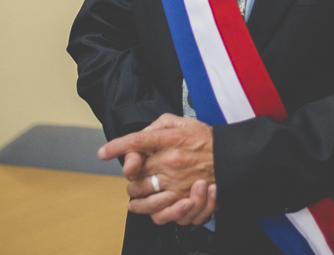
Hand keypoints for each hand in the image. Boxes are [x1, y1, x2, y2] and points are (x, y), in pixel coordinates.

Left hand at [99, 114, 216, 224]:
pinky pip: (158, 210)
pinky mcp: (184, 198)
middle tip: (132, 177)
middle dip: (129, 177)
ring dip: (134, 197)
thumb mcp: (184, 122)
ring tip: (133, 197)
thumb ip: (160, 123)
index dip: (116, 147)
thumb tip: (142, 132)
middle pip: (135, 173)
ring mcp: (176, 181)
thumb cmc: (206, 139)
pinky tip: (147, 207)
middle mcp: (170, 160)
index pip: (136, 142)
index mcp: (170, 140)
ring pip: (142, 194)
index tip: (103, 152)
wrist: (231, 157)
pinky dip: (150, 211)